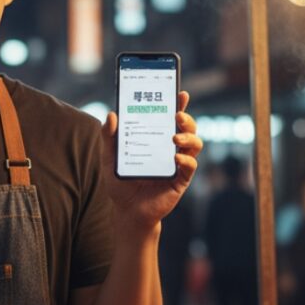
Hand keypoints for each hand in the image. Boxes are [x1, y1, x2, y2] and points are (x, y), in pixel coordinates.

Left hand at [100, 91, 202, 229]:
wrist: (127, 211)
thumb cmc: (121, 182)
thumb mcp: (109, 158)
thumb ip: (109, 138)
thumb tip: (111, 115)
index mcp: (157, 138)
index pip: (171, 117)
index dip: (178, 104)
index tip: (180, 93)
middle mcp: (171, 148)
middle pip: (188, 127)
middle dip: (186, 118)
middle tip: (177, 114)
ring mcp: (178, 163)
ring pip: (195, 143)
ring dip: (189, 136)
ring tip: (174, 136)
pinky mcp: (181, 180)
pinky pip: (190, 166)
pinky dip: (186, 159)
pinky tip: (175, 157)